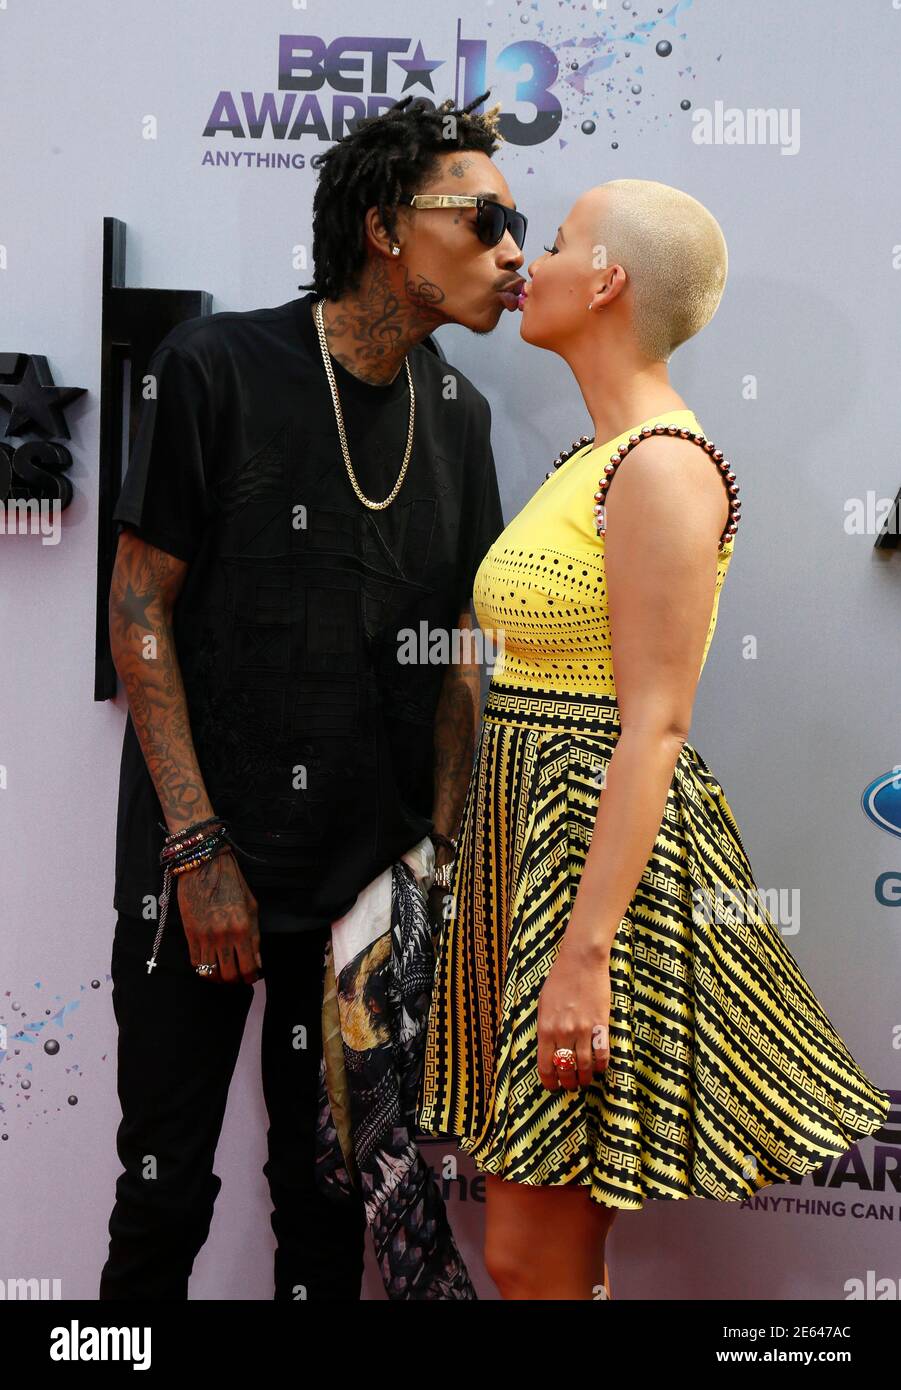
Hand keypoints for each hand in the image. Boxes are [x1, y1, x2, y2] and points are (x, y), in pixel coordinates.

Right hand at [176, 848, 261, 984]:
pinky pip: (195, 963)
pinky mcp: (190, 934)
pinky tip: (210, 965)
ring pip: (210, 973)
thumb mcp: (251, 907)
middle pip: (229, 975)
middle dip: (235, 980)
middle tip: (237, 978)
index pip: (248, 967)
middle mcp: (224, 936)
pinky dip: (203, 969)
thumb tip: (258, 962)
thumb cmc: (232, 884)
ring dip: (218, 978)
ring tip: (223, 974)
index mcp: (243, 928)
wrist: (205, 867)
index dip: (251, 977)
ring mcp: (205, 937)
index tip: (251, 977)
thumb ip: (255, 936)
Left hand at [536, 939, 610, 1090]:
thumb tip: (548, 1049)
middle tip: (570, 1086)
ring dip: (584, 1078)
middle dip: (567, 1083)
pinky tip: (599, 1068)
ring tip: (585, 1081)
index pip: (545, 1065)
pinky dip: (601, 1066)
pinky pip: (601, 1054)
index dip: (549, 1081)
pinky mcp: (600, 1025)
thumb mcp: (543, 1004)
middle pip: (565, 1069)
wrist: (582, 961)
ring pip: (584, 1066)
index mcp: (545, 1028)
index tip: (552, 1087)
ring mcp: (583, 1030)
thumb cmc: (559, 979)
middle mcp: (563, 1032)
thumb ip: (545, 1027)